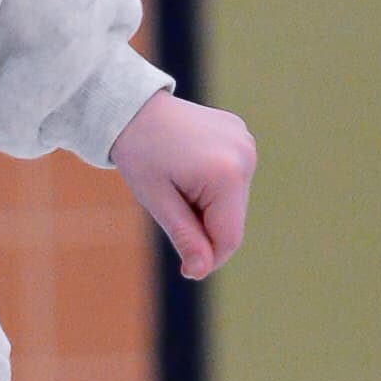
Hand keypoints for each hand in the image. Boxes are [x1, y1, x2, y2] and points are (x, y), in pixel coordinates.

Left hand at [110, 88, 255, 280]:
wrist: (133, 107)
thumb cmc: (139, 155)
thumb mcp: (157, 201)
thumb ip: (184, 236)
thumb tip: (200, 272)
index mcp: (226, 174)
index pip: (229, 238)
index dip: (208, 258)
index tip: (185, 267)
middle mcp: (245, 156)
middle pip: (232, 220)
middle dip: (205, 227)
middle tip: (171, 208)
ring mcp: (247, 142)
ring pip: (233, 200)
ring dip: (209, 206)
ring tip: (178, 183)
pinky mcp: (242, 135)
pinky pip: (232, 177)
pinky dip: (213, 185)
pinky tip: (188, 165)